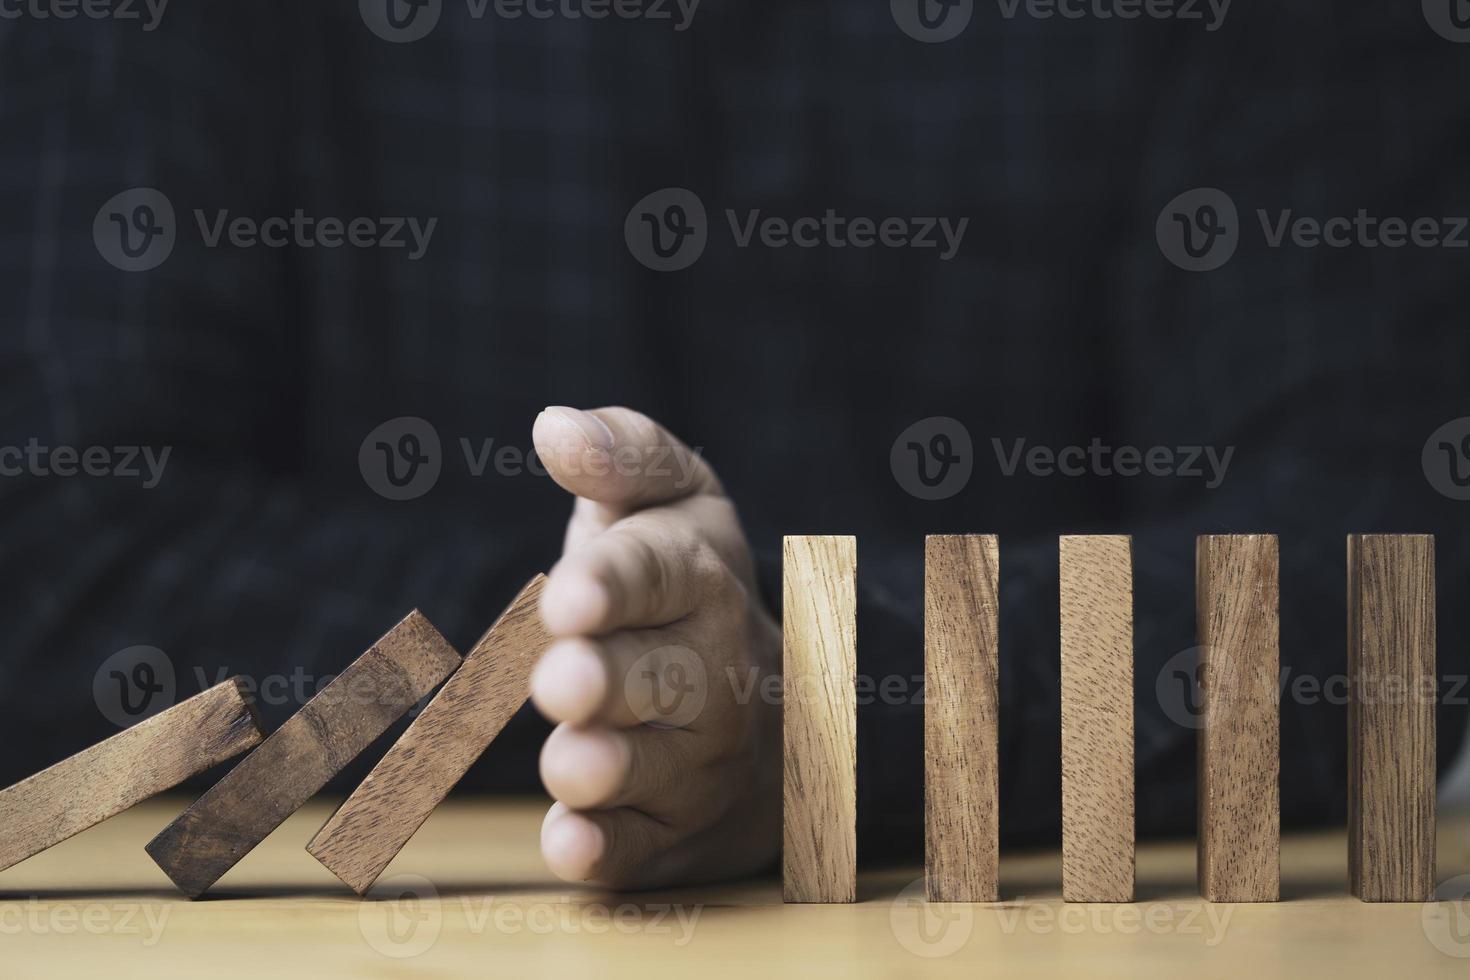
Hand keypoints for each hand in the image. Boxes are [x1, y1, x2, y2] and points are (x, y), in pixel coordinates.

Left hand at [529, 406, 781, 887]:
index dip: (615, 586)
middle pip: (662, 677)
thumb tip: (555, 426)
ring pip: (655, 769)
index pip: (662, 573)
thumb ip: (623, 457)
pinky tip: (570, 845)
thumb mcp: (671, 506)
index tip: (567, 598)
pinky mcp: (673, 834)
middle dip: (609, 679)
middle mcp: (715, 672)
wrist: (770, 712)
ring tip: (569, 762)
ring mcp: (701, 761)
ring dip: (608, 768)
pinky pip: (641, 848)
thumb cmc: (683, 593)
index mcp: (703, 576)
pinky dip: (606, 851)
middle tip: (561, 680)